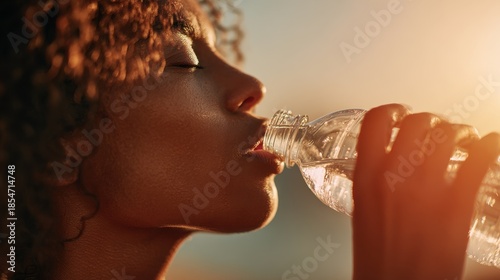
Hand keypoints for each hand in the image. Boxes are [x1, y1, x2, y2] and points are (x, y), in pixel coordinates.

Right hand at [351, 104, 499, 279]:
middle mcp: (395, 176)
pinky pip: (480, 160)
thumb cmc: (379, 259)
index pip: (375, 122)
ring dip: (460, 130)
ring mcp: (427, 189)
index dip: (391, 110)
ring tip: (465, 138)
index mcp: (366, 178)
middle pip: (417, 122)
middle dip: (431, 120)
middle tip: (436, 128)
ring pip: (449, 134)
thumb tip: (385, 164)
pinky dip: (489, 146)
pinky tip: (490, 146)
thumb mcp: (362, 212)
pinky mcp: (457, 205)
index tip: (400, 113)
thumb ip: (373, 182)